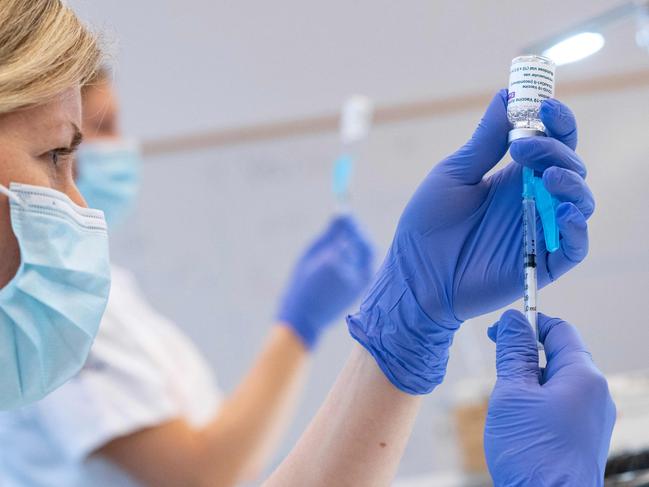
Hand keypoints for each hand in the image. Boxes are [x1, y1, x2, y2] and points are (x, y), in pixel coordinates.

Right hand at [278, 215, 373, 348]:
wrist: (304, 320)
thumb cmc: (302, 284)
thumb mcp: (309, 256)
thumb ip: (328, 235)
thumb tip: (341, 213)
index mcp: (335, 260)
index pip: (352, 233)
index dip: (351, 222)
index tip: (345, 213)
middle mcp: (351, 273)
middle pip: (366, 245)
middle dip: (359, 233)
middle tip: (349, 225)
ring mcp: (359, 284)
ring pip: (367, 257)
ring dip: (359, 246)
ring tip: (342, 243)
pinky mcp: (361, 291)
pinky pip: (365, 268)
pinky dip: (358, 259)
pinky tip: (344, 260)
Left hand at [348, 90, 593, 393]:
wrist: (416, 275)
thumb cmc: (427, 224)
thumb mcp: (455, 175)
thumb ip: (485, 141)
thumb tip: (508, 94)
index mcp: (513, 175)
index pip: (551, 142)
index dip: (556, 121)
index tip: (545, 105)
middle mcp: (533, 199)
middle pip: (569, 166)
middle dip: (555, 149)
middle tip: (522, 148)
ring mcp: (540, 230)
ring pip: (580, 201)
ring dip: (571, 183)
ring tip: (547, 178)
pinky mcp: (542, 263)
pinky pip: (575, 246)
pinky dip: (577, 228)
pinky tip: (564, 212)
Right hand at [484, 310, 615, 485]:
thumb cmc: (532, 452)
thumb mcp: (512, 393)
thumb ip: (513, 352)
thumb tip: (512, 320)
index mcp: (584, 376)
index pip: (559, 330)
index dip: (528, 323)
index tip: (499, 330)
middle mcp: (595, 393)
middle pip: (558, 355)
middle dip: (525, 357)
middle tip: (498, 369)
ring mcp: (593, 417)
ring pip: (556, 381)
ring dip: (528, 382)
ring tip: (507, 405)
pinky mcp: (584, 435)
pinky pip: (560, 403)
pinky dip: (537, 401)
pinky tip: (519, 421)